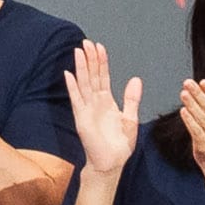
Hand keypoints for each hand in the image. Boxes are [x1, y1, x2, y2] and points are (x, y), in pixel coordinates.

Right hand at [64, 41, 144, 184]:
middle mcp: (95, 102)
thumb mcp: (130, 118)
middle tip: (87, 42)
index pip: (103, 77)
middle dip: (90, 59)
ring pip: (83, 83)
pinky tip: (68, 74)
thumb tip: (135, 79)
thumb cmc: (119, 145)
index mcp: (107, 102)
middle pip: (92, 76)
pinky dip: (72, 87)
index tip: (99, 47)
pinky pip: (76, 99)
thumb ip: (132, 99)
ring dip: (81, 67)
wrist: (111, 162)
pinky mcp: (81, 118)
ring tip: (78, 51)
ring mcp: (87, 109)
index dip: (102, 62)